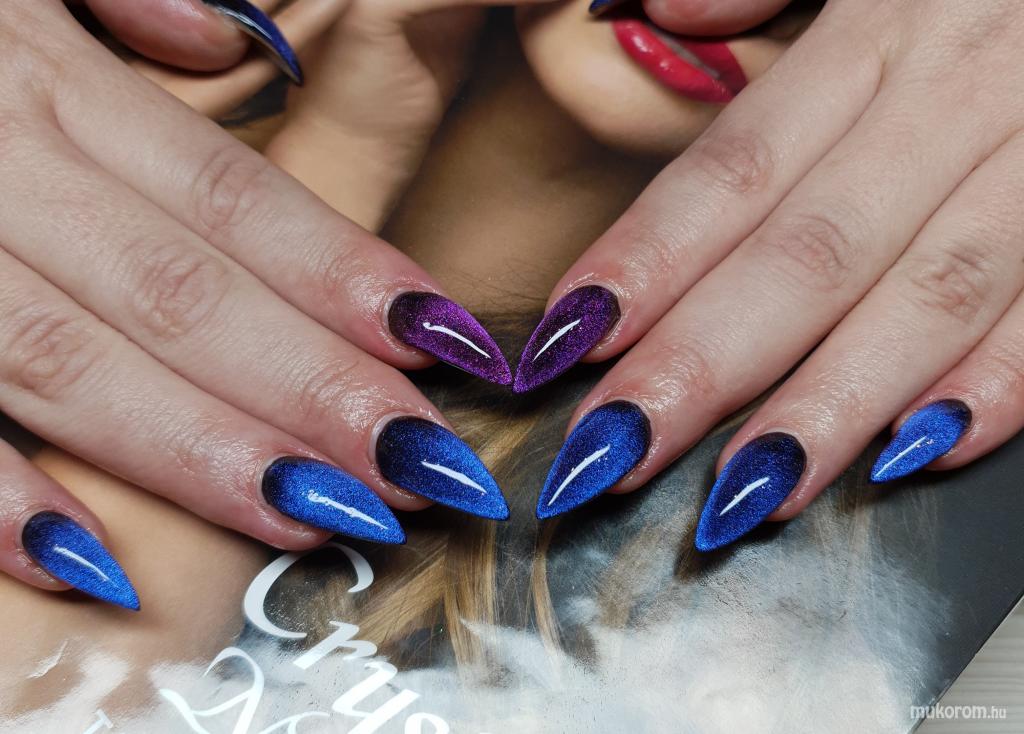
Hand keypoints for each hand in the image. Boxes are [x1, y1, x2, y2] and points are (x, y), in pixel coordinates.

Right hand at [0, 1, 512, 608]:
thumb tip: (237, 42)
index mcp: (37, 76)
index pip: (231, 198)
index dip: (344, 276)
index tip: (444, 346)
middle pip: (177, 293)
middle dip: (309, 389)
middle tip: (420, 466)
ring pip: (68, 361)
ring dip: (199, 452)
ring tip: (321, 514)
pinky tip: (92, 563)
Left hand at [527, 0, 1023, 547]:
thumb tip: (644, 13)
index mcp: (874, 34)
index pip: (732, 170)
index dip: (645, 262)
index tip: (567, 344)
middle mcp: (951, 99)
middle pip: (807, 255)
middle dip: (703, 365)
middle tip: (618, 453)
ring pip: (927, 298)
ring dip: (829, 407)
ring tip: (742, 495)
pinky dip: (997, 387)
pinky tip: (911, 454)